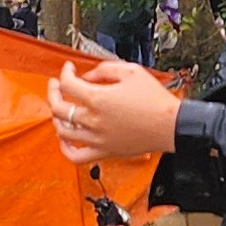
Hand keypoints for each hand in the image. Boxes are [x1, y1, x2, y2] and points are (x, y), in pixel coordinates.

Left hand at [47, 61, 181, 162]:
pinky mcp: (104, 151)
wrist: (171, 125)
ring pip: (62, 130)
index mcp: (98, 98)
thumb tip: (88, 76)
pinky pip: (75, 156)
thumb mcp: (131, 72)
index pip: (68, 83)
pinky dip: (65, 148)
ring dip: (57, 117)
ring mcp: (97, 138)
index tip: (69, 69)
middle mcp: (93, 120)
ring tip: (62, 109)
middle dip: (54, 91)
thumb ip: (105, 69)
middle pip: (58, 106)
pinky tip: (66, 139)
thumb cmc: (155, 100)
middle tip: (57, 85)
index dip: (65, 73)